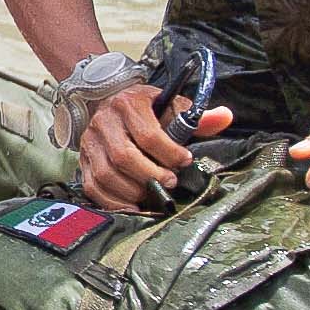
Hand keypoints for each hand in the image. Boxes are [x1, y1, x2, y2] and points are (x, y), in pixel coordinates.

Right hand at [78, 82, 228, 210]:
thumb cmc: (145, 109)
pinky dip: (112, 201)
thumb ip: (198, 117)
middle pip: (124, 157)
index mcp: (128, 104)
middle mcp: (104, 121)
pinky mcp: (84, 160)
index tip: (185, 160)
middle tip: (170, 182)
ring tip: (152, 193)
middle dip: (151, 175)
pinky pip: (93, 187)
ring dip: (132, 190)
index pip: (148, 134)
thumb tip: (225, 117)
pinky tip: (133, 206)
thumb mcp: (170, 105)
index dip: (169, 153)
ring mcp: (90, 142)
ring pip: (106, 174)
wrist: (110, 102)